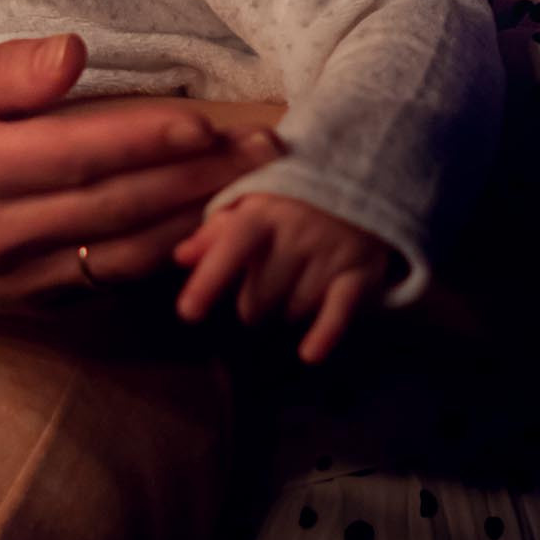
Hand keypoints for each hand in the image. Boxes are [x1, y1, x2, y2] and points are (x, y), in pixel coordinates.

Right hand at [0, 34, 278, 304]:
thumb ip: (3, 71)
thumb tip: (74, 53)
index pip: (73, 153)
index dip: (144, 139)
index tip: (208, 121)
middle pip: (112, 205)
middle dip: (195, 177)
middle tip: (265, 150)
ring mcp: (10, 279)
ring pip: (119, 250)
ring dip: (193, 219)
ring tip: (253, 186)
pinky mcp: (27, 305)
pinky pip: (105, 279)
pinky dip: (160, 255)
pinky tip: (204, 227)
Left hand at [172, 193, 397, 363]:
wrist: (360, 186)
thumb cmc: (289, 205)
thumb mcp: (250, 208)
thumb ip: (214, 234)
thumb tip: (180, 257)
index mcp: (262, 214)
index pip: (231, 249)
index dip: (208, 281)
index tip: (188, 312)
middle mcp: (296, 232)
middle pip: (257, 298)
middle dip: (253, 303)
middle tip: (265, 285)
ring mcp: (330, 253)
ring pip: (291, 311)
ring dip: (286, 310)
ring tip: (295, 286)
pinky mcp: (359, 272)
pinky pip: (339, 312)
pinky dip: (324, 335)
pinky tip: (310, 353)